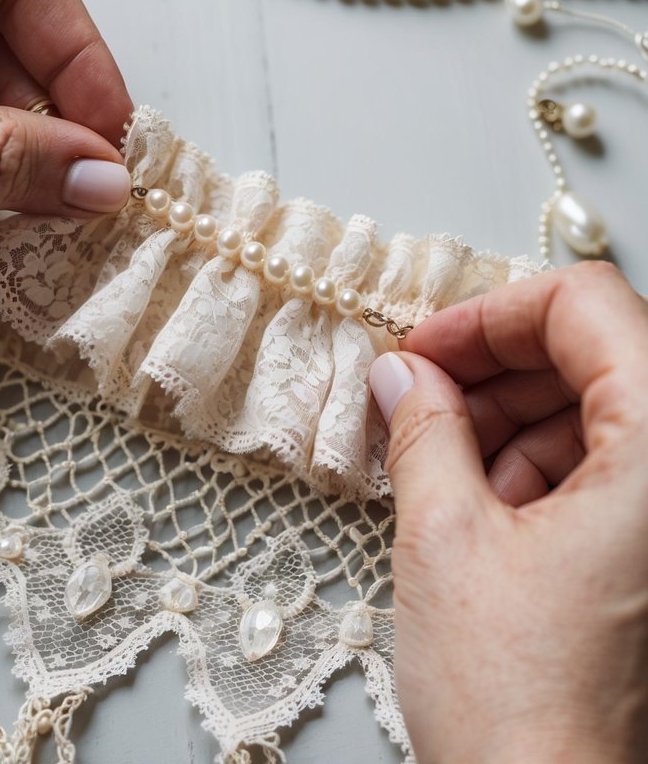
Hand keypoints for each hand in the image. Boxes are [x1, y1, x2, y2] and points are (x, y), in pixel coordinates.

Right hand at [369, 262, 647, 763]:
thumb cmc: (521, 708)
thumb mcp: (445, 539)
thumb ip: (422, 427)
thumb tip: (401, 373)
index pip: (586, 304)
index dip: (491, 313)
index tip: (424, 345)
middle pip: (597, 352)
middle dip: (496, 367)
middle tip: (416, 392)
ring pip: (600, 410)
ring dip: (512, 420)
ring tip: (439, 462)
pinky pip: (610, 470)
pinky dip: (540, 467)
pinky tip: (479, 504)